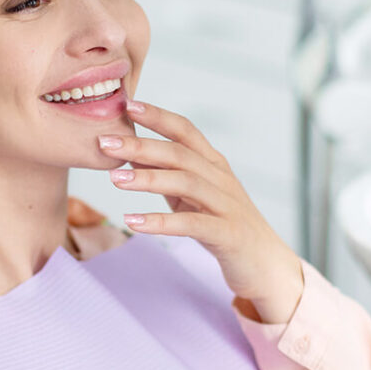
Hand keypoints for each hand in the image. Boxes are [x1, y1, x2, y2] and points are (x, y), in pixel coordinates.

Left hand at [98, 100, 304, 322]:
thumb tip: (131, 154)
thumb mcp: (196, 196)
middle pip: (180, 154)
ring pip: (186, 183)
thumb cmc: (225, 226)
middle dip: (141, 145)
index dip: (158, 116)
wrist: (266, 264)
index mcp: (214, 164)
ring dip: (148, 179)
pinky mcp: (227, 234)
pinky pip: (192, 224)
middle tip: (104, 143)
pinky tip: (134, 222)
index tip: (127, 105)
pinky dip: (161, 221)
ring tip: (114, 179)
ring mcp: (227, 206)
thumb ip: (170, 174)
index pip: (185, 130)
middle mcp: (222, 179)